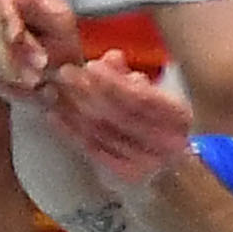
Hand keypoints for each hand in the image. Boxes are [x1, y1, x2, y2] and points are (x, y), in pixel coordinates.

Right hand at [0, 0, 83, 100]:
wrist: (56, 67)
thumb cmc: (61, 42)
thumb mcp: (62, 26)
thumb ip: (44, 9)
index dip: (5, 15)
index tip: (17, 38)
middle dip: (13, 52)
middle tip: (40, 71)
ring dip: (10, 71)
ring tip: (37, 84)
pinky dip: (3, 82)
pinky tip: (23, 89)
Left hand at [43, 51, 194, 185]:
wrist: (175, 171)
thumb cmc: (161, 124)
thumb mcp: (155, 95)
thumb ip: (131, 76)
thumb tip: (110, 57)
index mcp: (178, 116)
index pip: (142, 99)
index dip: (114, 82)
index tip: (91, 67)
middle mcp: (166, 142)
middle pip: (118, 115)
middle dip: (88, 92)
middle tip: (64, 74)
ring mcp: (145, 163)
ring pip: (102, 132)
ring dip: (73, 110)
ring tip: (54, 90)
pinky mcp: (124, 175)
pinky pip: (92, 150)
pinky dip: (70, 132)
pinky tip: (54, 116)